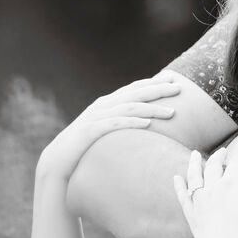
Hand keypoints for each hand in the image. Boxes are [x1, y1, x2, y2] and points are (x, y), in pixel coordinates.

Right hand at [38, 76, 178, 181]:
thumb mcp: (105, 127)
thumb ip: (121, 119)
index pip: (134, 88)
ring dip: (152, 109)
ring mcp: (96, 116)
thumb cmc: (85, 144)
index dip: (154, 82)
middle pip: (135, 94)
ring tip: (172, 112)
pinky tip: (147, 124)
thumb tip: (144, 119)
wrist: (57, 159)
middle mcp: (103, 105)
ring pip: (129, 108)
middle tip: (179, 88)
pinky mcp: (91, 130)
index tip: (174, 78)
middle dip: (158, 89)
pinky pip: (115, 124)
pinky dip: (132, 122)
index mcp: (107, 102)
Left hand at [174, 146, 237, 237]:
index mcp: (230, 183)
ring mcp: (199, 201)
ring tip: (195, 154)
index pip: (237, 163)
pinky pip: (183, 196)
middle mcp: (212, 188)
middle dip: (220, 156)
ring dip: (195, 163)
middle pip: (214, 166)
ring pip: (195, 176)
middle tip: (224, 151)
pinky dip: (179, 185)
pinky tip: (177, 178)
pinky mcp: (192, 215)